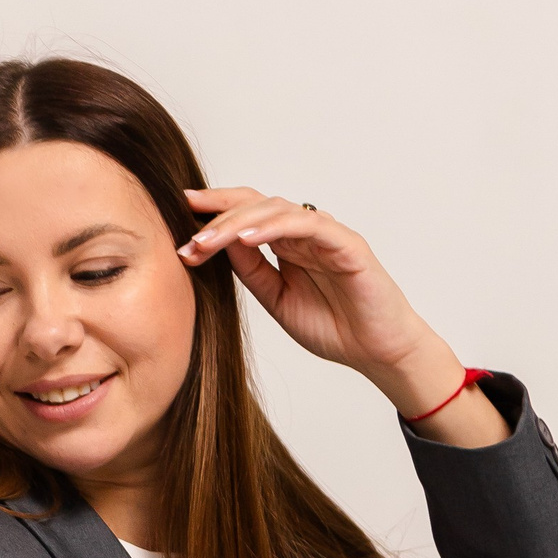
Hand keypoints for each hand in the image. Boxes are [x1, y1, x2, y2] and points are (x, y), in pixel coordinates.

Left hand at [178, 190, 504, 442]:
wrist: (377, 352)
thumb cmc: (334, 327)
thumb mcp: (277, 300)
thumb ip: (252, 272)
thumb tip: (216, 247)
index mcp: (288, 244)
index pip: (247, 214)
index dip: (215, 209)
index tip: (180, 213)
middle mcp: (306, 233)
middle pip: (256, 205)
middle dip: (217, 217)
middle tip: (187, 237)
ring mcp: (328, 235)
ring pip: (277, 210)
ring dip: (237, 223)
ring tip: (207, 241)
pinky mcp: (348, 245)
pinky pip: (309, 225)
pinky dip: (276, 227)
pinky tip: (246, 238)